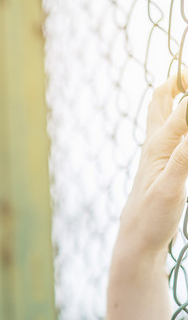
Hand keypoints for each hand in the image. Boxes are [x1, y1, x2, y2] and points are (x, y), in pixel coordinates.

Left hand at [118, 75, 187, 260]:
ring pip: (166, 112)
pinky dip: (182, 117)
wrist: (137, 240)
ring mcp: (158, 152)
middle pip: (162, 97)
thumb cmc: (151, 217)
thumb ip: (184, 157)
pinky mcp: (163, 163)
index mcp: (159, 145)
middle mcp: (156, 142)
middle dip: (180, 79)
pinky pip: (173, 131)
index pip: (183, 106)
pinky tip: (184, 121)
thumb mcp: (171, 189)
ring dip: (179, 94)